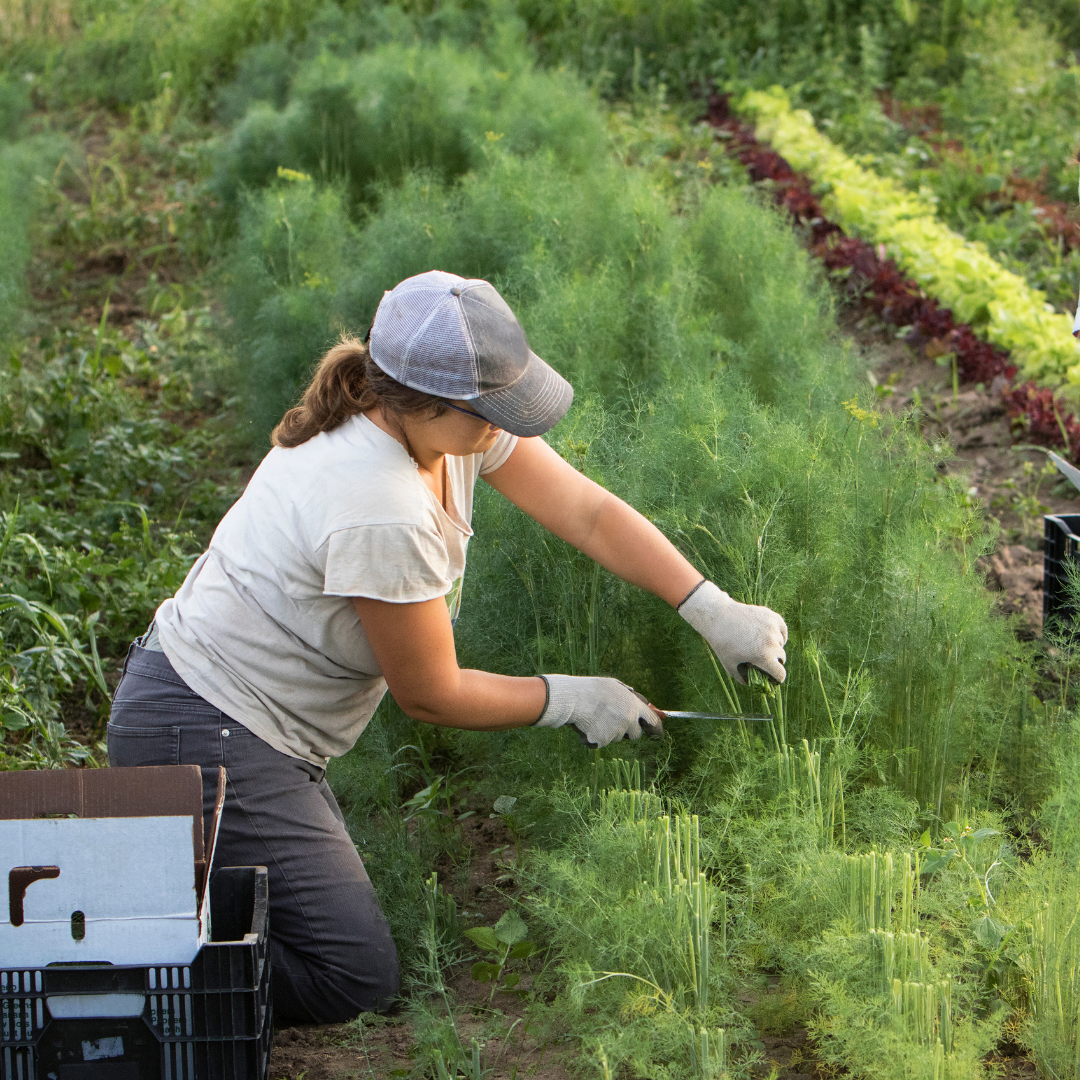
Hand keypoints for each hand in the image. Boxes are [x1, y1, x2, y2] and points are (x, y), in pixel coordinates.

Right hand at [535, 675, 663, 747]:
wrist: (572, 699)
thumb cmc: (592, 689)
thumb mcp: (614, 685)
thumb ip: (630, 695)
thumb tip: (644, 703)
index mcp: (633, 705)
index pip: (653, 721)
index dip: (657, 728)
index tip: (659, 734)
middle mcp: (628, 720)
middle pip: (636, 735)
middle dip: (628, 732)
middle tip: (613, 722)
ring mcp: (616, 732)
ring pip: (617, 738)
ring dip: (609, 732)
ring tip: (594, 718)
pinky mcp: (603, 741)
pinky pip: (602, 743)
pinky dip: (595, 737)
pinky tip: (586, 725)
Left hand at [679, 581, 786, 684]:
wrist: (718, 617)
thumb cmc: (722, 643)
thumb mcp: (730, 665)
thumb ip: (741, 678)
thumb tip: (750, 684)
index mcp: (763, 656)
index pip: (780, 674)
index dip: (776, 679)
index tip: (773, 678)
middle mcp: (771, 642)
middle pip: (781, 658)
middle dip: (774, 661)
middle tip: (763, 660)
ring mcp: (772, 628)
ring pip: (781, 643)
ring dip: (775, 646)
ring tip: (761, 645)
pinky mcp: (771, 616)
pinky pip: (782, 629)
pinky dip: (778, 633)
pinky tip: (770, 636)